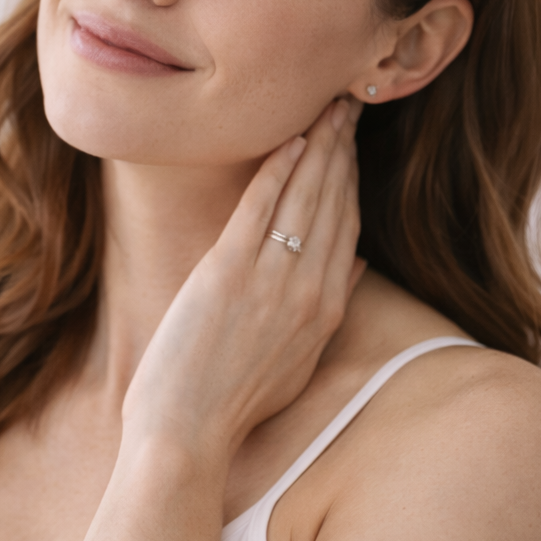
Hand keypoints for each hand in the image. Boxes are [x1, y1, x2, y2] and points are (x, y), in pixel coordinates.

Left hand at [121, 97, 364, 461]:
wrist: (187, 432)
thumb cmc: (231, 403)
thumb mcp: (296, 362)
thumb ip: (327, 312)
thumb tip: (352, 268)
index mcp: (325, 312)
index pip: (348, 229)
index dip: (353, 182)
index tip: (353, 147)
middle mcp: (308, 291)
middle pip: (335, 204)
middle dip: (344, 151)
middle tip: (348, 108)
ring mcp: (271, 280)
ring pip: (306, 197)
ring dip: (319, 148)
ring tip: (328, 112)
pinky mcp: (229, 272)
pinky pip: (262, 207)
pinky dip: (278, 170)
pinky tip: (290, 140)